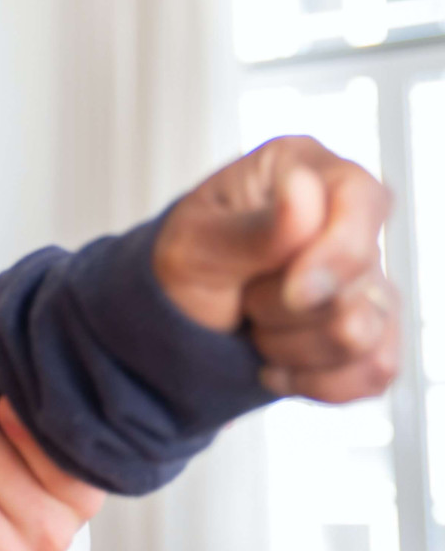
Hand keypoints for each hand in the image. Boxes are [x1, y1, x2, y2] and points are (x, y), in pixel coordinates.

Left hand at [155, 135, 398, 402]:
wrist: (174, 321)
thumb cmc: (180, 266)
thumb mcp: (194, 245)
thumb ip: (254, 229)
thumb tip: (305, 188)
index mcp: (305, 169)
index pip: (363, 201)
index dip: (336, 255)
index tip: (293, 292)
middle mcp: (347, 216)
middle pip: (359, 286)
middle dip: (283, 309)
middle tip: (242, 295)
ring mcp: (368, 275)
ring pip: (363, 336)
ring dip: (289, 345)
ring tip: (254, 321)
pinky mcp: (376, 329)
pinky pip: (373, 371)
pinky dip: (314, 381)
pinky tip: (275, 365)